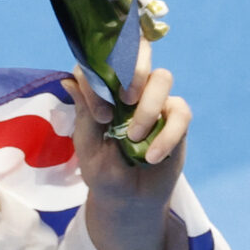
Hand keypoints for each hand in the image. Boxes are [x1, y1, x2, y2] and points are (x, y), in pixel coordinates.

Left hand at [65, 58, 189, 249]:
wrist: (128, 197)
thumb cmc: (102, 168)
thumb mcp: (87, 144)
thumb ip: (84, 112)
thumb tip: (69, 81)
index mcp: (103, 87)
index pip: (102, 61)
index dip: (102, 78)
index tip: (100, 115)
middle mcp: (129, 85)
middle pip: (139, 51)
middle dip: (134, 69)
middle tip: (125, 100)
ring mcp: (154, 98)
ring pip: (162, 78)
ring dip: (148, 107)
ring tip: (135, 138)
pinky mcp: (176, 116)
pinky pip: (180, 112)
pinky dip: (167, 135)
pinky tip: (152, 156)